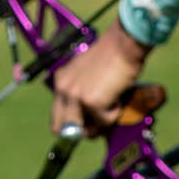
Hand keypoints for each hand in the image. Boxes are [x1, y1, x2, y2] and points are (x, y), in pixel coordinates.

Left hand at [49, 20, 151, 136]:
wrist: (123, 45)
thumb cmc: (111, 57)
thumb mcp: (86, 74)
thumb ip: (81, 93)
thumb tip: (87, 124)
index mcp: (60, 81)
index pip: (56, 118)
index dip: (69, 128)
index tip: (83, 129)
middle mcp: (63, 89)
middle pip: (63, 130)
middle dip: (82, 133)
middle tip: (99, 126)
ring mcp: (76, 97)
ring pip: (85, 130)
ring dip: (100, 123)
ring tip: (110, 102)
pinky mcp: (92, 103)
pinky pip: (105, 122)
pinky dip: (116, 112)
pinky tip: (117, 94)